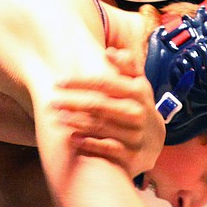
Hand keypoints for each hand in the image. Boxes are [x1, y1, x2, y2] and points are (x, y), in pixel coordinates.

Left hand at [51, 47, 163, 173]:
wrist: (155, 139)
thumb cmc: (137, 104)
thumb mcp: (138, 83)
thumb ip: (127, 65)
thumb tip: (109, 53)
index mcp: (137, 91)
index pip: (104, 83)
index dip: (79, 82)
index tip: (58, 82)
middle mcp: (137, 112)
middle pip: (99, 105)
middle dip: (73, 103)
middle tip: (52, 103)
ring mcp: (135, 134)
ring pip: (100, 126)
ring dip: (76, 122)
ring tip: (58, 118)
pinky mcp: (132, 154)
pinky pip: (107, 148)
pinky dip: (89, 143)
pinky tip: (72, 138)